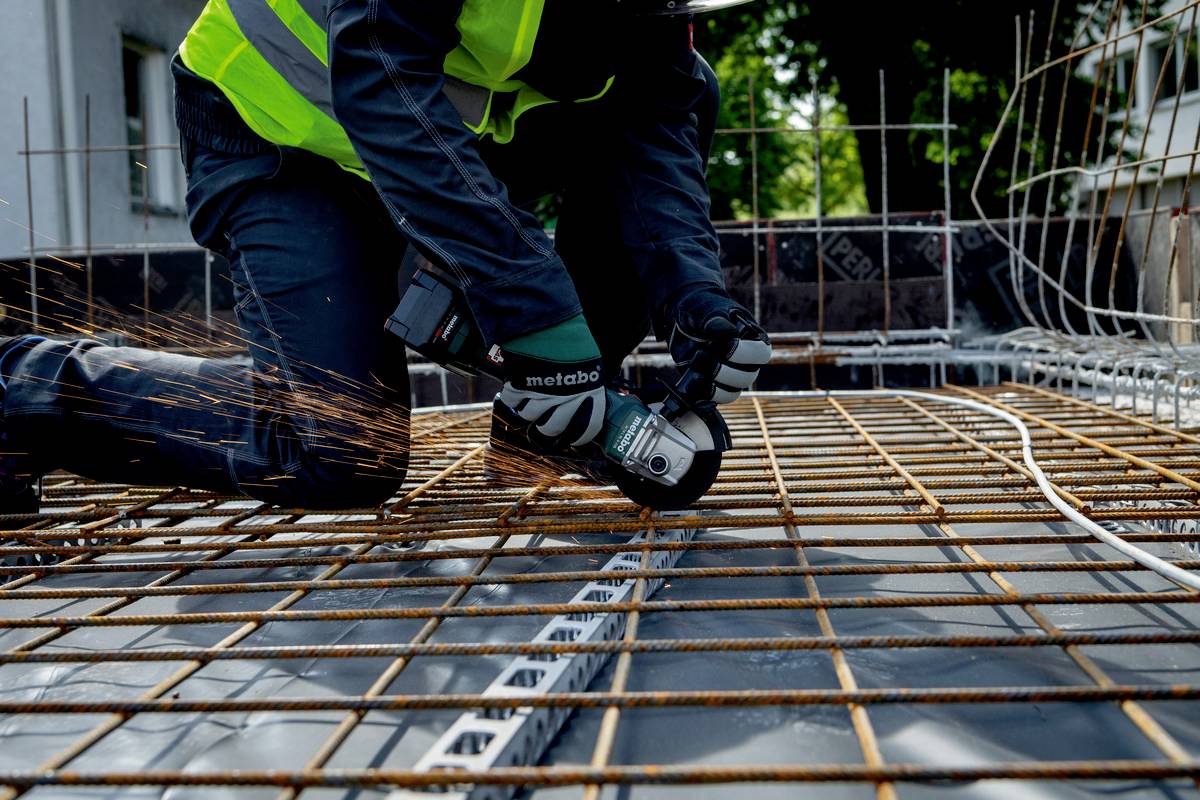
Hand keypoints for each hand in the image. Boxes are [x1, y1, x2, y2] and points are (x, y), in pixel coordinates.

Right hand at [498, 314, 607, 447]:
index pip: (588, 428)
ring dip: (527, 409)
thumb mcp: (588, 362)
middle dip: (545, 429)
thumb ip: (585, 385)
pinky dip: (511, 396)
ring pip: (529, 416)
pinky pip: (511, 401)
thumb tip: (582, 400)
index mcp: (589, 392)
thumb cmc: (571, 339)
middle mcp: (567, 398)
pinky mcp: (520, 386)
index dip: (579, 436)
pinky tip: (516, 386)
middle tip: (543, 424)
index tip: (571, 439)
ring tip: (528, 396)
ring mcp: (542, 394)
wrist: (548, 320)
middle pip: (552, 429)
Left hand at [668, 289, 771, 403]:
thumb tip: (727, 331)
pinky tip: (692, 383)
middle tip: (701, 354)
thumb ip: (717, 320)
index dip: (745, 354)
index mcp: (753, 340)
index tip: (726, 345)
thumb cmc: (703, 309)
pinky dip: (704, 396)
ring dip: (712, 384)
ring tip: (694, 366)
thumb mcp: (707, 310)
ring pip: (732, 392)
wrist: (683, 318)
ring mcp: (729, 375)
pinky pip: (714, 399)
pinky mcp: (712, 385)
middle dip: (723, 370)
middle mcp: (745, 362)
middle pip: (746, 378)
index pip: (761, 354)